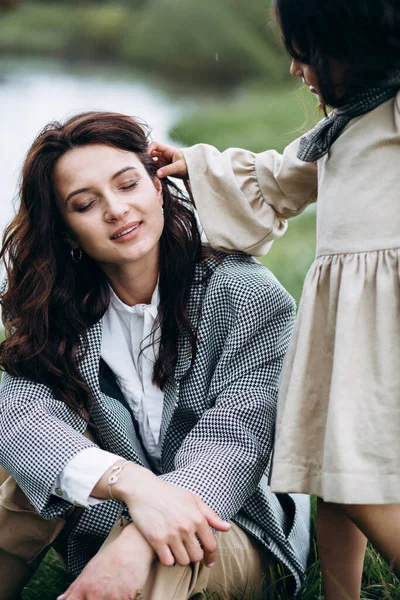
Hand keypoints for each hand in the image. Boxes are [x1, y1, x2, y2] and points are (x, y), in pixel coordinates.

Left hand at [57, 523, 154, 599]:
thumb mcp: (89, 569)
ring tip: (113, 590)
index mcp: (84, 587)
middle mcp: (96, 594)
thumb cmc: (110, 557)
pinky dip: (122, 599)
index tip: (82, 599)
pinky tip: (123, 593)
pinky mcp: (128, 599)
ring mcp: (112, 598)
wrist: (133, 547)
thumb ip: (73, 588)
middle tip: (102, 592)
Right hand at [116, 466, 230, 567]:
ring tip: (178, 551)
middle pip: (197, 556)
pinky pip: (167, 561)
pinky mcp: (156, 539)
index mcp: (197, 517)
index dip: (211, 556)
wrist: (143, 489)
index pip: (211, 545)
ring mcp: (170, 534)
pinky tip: (166, 552)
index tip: (209, 562)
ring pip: (183, 561)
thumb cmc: (169, 493)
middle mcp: (186, 527)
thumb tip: (227, 528)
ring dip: (182, 559)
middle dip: (195, 557)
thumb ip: (211, 515)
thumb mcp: (192, 499)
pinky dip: (168, 560)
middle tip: (189, 552)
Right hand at [147, 141, 187, 178]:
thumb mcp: (179, 167)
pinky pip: (154, 170)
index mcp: (167, 150)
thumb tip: (158, 174)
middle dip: (147, 159)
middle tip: (146, 166)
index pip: (155, 145)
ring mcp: (161, 162)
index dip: (150, 148)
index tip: (147, 156)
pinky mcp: (161, 169)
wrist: (191, 172)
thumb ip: (168, 169)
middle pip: (150, 154)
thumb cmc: (187, 165)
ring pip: (151, 163)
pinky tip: (152, 178)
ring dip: (149, 167)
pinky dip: (152, 173)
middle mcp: (162, 155)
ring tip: (149, 173)